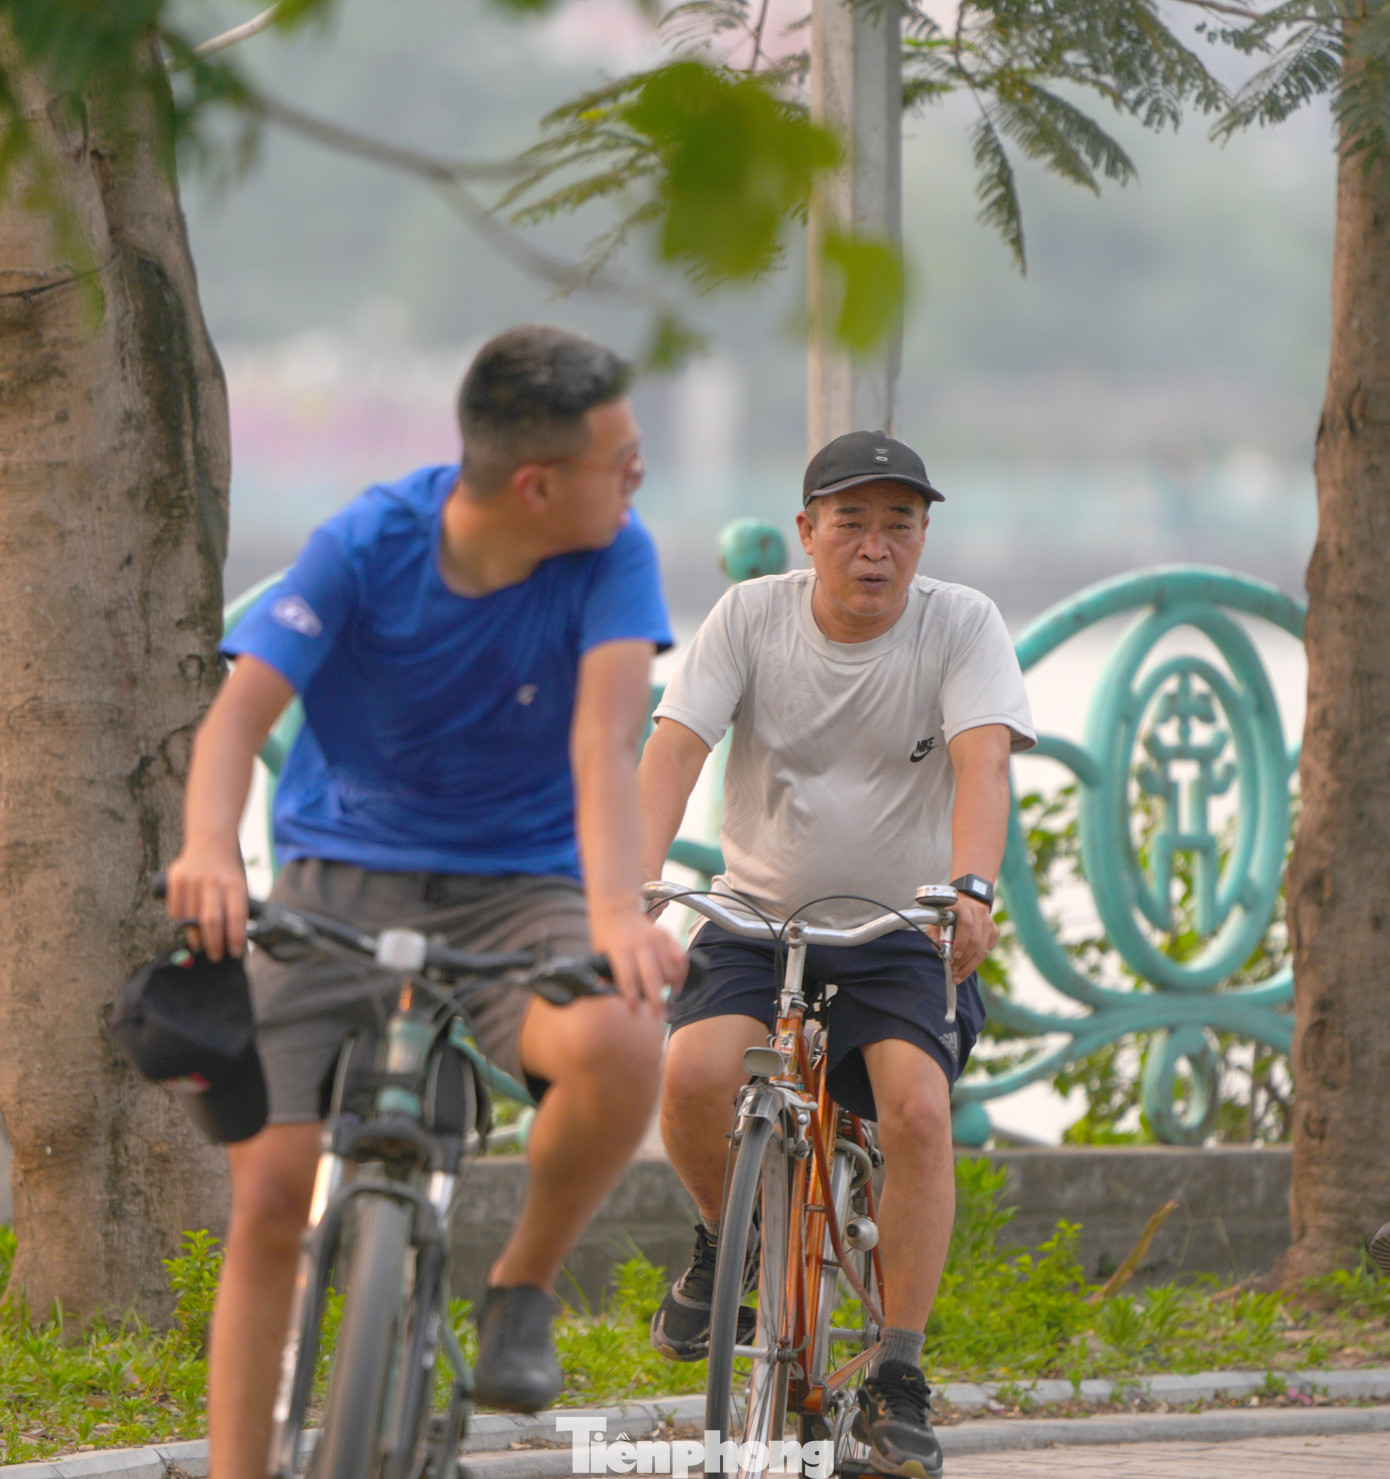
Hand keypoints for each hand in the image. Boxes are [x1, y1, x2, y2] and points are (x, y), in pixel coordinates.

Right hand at [164, 842, 248, 961]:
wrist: (211, 842)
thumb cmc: (228, 871)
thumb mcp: (240, 884)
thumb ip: (237, 908)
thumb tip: (234, 940)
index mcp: (235, 883)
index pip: (236, 917)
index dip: (235, 938)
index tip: (235, 952)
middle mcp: (214, 881)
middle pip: (211, 921)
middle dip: (214, 943)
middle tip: (215, 956)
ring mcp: (193, 879)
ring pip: (191, 918)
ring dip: (196, 937)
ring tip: (201, 944)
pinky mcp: (176, 878)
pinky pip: (175, 910)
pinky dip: (180, 923)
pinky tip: (187, 926)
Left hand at [589, 905, 688, 1013]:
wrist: (617, 909)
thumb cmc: (606, 936)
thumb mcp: (599, 953)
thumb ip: (604, 974)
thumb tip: (605, 996)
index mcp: (620, 949)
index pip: (627, 977)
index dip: (632, 996)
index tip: (635, 1012)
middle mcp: (639, 943)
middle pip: (652, 976)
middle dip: (658, 999)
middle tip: (661, 1016)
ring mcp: (655, 938)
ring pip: (670, 967)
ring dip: (672, 986)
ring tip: (671, 999)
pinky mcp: (666, 935)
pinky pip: (680, 956)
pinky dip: (682, 971)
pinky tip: (679, 983)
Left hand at [944, 894, 997, 983]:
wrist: (969, 901)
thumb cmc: (950, 912)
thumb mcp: (938, 917)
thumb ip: (935, 932)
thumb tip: (938, 947)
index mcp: (964, 907)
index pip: (966, 925)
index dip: (961, 943)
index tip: (953, 956)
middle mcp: (979, 913)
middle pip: (975, 940)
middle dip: (964, 959)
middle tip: (954, 970)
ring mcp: (989, 922)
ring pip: (982, 948)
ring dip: (970, 964)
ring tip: (959, 973)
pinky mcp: (994, 930)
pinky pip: (987, 949)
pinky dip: (977, 960)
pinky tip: (968, 966)